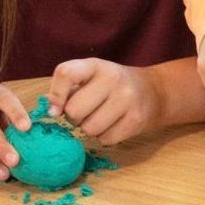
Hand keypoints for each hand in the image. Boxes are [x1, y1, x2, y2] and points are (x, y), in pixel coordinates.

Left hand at [46, 59, 160, 144]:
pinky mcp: (136, 119)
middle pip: (74, 111)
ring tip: (101, 118)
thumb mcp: (91, 77)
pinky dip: (105, 137)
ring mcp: (127, 99)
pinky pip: (105, 139)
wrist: (154, 91)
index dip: (56, 94)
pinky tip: (114, 125)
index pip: (66, 73)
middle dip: (74, 117)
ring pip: (89, 129)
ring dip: (90, 129)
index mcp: (95, 65)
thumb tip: (50, 109)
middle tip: (86, 112)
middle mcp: (112, 78)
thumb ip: (68, 89)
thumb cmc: (112, 86)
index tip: (54, 110)